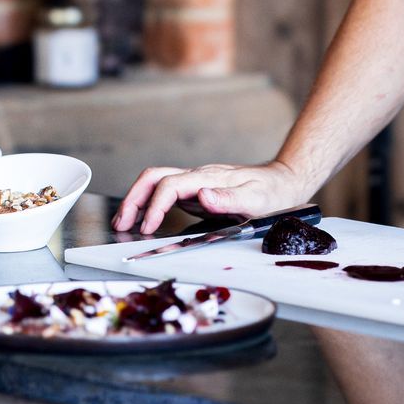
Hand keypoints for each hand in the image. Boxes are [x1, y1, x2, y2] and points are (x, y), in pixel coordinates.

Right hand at [112, 160, 312, 234]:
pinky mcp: (195, 192)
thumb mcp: (256, 198)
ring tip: (123, 222)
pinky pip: (165, 193)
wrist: (282, 182)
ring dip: (136, 200)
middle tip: (121, 223)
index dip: (154, 205)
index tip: (147, 227)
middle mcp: (197, 176)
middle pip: (154, 177)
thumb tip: (202, 195)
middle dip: (133, 198)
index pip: (170, 185)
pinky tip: (143, 219)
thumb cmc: (271, 191)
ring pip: (156, 182)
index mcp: (208, 177)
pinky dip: (148, 204)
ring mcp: (195, 183)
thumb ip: (228, 198)